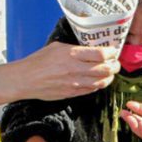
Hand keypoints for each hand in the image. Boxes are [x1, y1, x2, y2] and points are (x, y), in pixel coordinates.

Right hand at [0, 42, 119, 104]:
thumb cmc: (38, 61)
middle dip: (114, 66)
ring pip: (101, 82)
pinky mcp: (71, 93)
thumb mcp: (56, 47)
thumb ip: (74, 48)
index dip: (111, 53)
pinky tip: (98, 81)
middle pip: (104, 69)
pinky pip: (91, 90)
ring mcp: (74, 83)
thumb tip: (88, 48)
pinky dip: (98, 85)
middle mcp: (75, 69)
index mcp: (71, 54)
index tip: (113, 51)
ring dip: (109, 77)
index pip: (100, 54)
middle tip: (115, 63)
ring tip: (110, 73)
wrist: (25, 79)